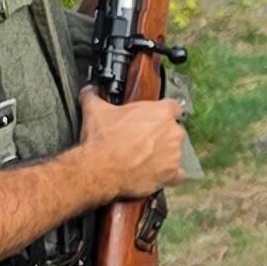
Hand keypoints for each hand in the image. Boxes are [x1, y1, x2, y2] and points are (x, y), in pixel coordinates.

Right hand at [78, 87, 191, 201]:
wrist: (102, 168)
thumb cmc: (103, 140)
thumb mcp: (95, 111)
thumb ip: (94, 97)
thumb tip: (89, 91)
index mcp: (161, 113)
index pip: (173, 107)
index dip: (163, 112)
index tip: (154, 117)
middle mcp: (173, 132)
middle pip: (173, 130)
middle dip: (161, 134)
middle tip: (142, 139)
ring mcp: (174, 154)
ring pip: (174, 152)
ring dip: (163, 154)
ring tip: (144, 157)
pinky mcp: (171, 174)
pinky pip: (177, 174)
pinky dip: (169, 174)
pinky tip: (156, 172)